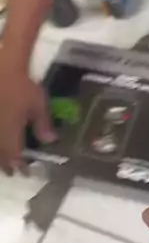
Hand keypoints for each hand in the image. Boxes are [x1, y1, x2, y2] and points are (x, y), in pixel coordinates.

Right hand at [0, 47, 55, 173]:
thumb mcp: (37, 105)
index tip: (23, 173)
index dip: (18, 166)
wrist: (3, 68)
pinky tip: (2, 142)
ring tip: (2, 163)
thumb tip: (50, 141)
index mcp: (9, 132)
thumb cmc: (21, 85)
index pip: (13, 155)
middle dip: (4, 164)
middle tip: (10, 172)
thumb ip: (43, 124)